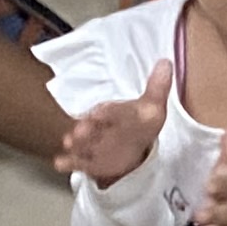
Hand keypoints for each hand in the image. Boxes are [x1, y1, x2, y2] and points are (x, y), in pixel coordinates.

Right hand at [58, 60, 172, 186]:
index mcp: (114, 111)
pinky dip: (68, 162)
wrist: (132, 146)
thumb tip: (166, 62)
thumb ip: (158, 86)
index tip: (99, 114)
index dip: (106, 113)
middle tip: (81, 130)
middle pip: (91, 126)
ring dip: (76, 143)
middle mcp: (99, 125)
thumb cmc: (139, 123)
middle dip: (86, 127)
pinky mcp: (88, 159)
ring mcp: (92, 142)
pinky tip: (60, 163)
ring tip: (70, 143)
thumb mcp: (152, 107)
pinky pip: (76, 161)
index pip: (110, 111)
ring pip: (81, 142)